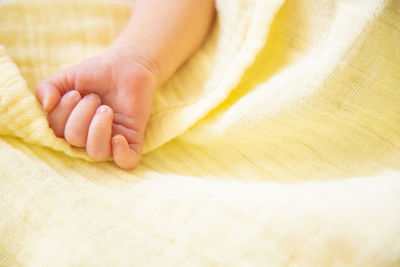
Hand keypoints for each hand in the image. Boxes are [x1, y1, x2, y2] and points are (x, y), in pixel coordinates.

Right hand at [36, 50, 156, 168]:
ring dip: (99, 127)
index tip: (76, 93)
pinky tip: (119, 137)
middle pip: (75, 139)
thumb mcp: (66, 78)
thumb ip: (46, 88)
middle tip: (95, 98)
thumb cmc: (97, 73)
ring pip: (97, 152)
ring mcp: (112, 140)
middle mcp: (90, 137)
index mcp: (71, 126)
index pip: (57, 132)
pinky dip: (122, 155)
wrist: (128, 64)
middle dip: (83, 113)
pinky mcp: (133, 139)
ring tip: (106, 109)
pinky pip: (127, 162)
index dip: (62, 113)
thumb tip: (47, 106)